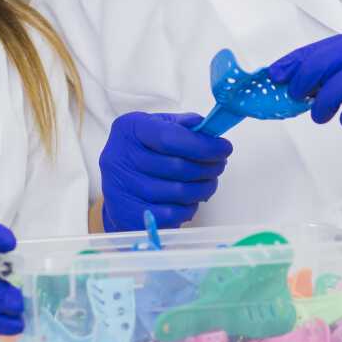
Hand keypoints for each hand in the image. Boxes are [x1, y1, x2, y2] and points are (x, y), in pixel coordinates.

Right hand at [98, 111, 232, 231]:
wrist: (116, 186)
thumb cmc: (142, 154)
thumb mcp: (157, 128)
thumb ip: (183, 126)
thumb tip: (210, 131)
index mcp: (129, 130)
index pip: (169, 138)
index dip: (202, 145)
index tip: (224, 148)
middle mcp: (119, 157)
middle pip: (176, 166)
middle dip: (207, 167)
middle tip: (219, 166)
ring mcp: (120, 188)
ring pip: (177, 192)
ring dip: (202, 189)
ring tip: (208, 183)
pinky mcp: (127, 214)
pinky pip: (171, 214)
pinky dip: (188, 208)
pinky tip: (190, 201)